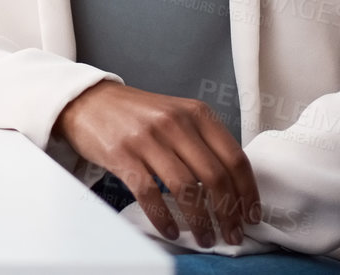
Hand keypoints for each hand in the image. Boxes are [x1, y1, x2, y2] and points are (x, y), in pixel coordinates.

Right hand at [54, 80, 260, 247]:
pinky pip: (150, 195)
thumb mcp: (177, 114)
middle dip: (228, 214)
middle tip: (233, 235)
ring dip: (201, 221)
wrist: (88, 100)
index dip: (247, 193)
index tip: (250, 215)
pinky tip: (172, 231)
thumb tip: (231, 187)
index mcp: (196, 113)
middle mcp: (175, 123)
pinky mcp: (122, 154)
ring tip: (205, 238)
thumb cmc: (136, 114)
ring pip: (186, 189)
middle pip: (215, 177)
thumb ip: (202, 141)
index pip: (235, 158)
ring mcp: (148, 138)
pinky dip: (164, 218)